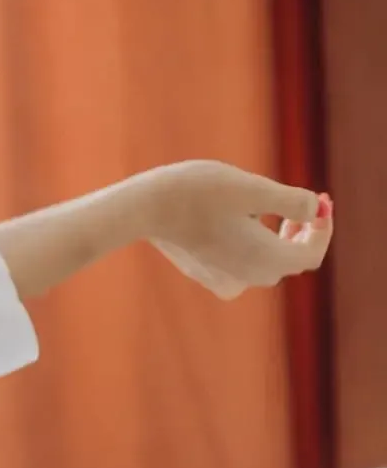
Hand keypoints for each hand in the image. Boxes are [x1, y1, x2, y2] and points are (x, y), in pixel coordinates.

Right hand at [139, 160, 331, 299]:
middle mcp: (247, 277)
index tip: (320, 199)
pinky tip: (233, 221)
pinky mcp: (204, 273)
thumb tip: (314, 209)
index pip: (312, 252)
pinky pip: (240, 265)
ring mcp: (223, 279)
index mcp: (266, 259)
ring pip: (264, 261)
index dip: (323, 227)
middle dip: (299, 231)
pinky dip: (248, 245)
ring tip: (261, 207)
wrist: (144, 207)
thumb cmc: (199, 192)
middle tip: (300, 201)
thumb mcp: (254, 188)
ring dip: (273, 237)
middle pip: (289, 260)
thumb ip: (293, 200)